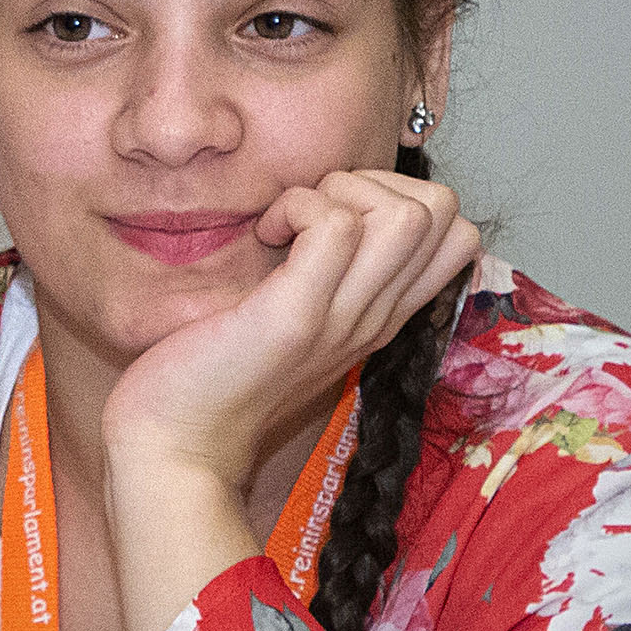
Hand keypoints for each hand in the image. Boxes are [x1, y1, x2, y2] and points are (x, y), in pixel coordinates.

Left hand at [99, 170, 475, 630]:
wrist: (173, 447)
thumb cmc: (213, 376)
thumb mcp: (290, 319)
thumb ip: (321, 276)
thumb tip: (321, 214)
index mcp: (378, 316)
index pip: (456, 235)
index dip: (399, 197)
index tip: (329, 219)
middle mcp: (375, 317)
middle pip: (445, 212)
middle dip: (376, 183)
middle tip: (308, 212)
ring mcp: (343, 318)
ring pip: (408, 214)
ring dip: (339, 193)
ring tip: (285, 224)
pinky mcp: (296, 317)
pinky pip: (336, 226)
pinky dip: (298, 207)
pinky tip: (262, 236)